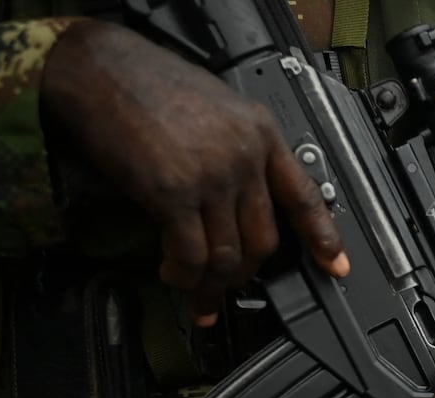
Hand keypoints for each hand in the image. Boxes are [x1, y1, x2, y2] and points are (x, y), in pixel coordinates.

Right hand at [41, 21, 345, 325]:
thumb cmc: (146, 83)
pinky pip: (191, 254)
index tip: (335, 266)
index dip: (323, 237)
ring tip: (195, 291)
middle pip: (264, 240)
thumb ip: (235, 152)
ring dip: (211, 284)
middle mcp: (244, 155)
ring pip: (228, 255)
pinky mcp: (174, 192)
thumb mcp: (216, 108)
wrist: (98, 69)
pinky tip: (172, 275)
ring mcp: (212, 175)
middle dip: (246, 274)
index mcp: (260, 132)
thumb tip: (236, 201)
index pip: (303, 195)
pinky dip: (183, 275)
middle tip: (228, 287)